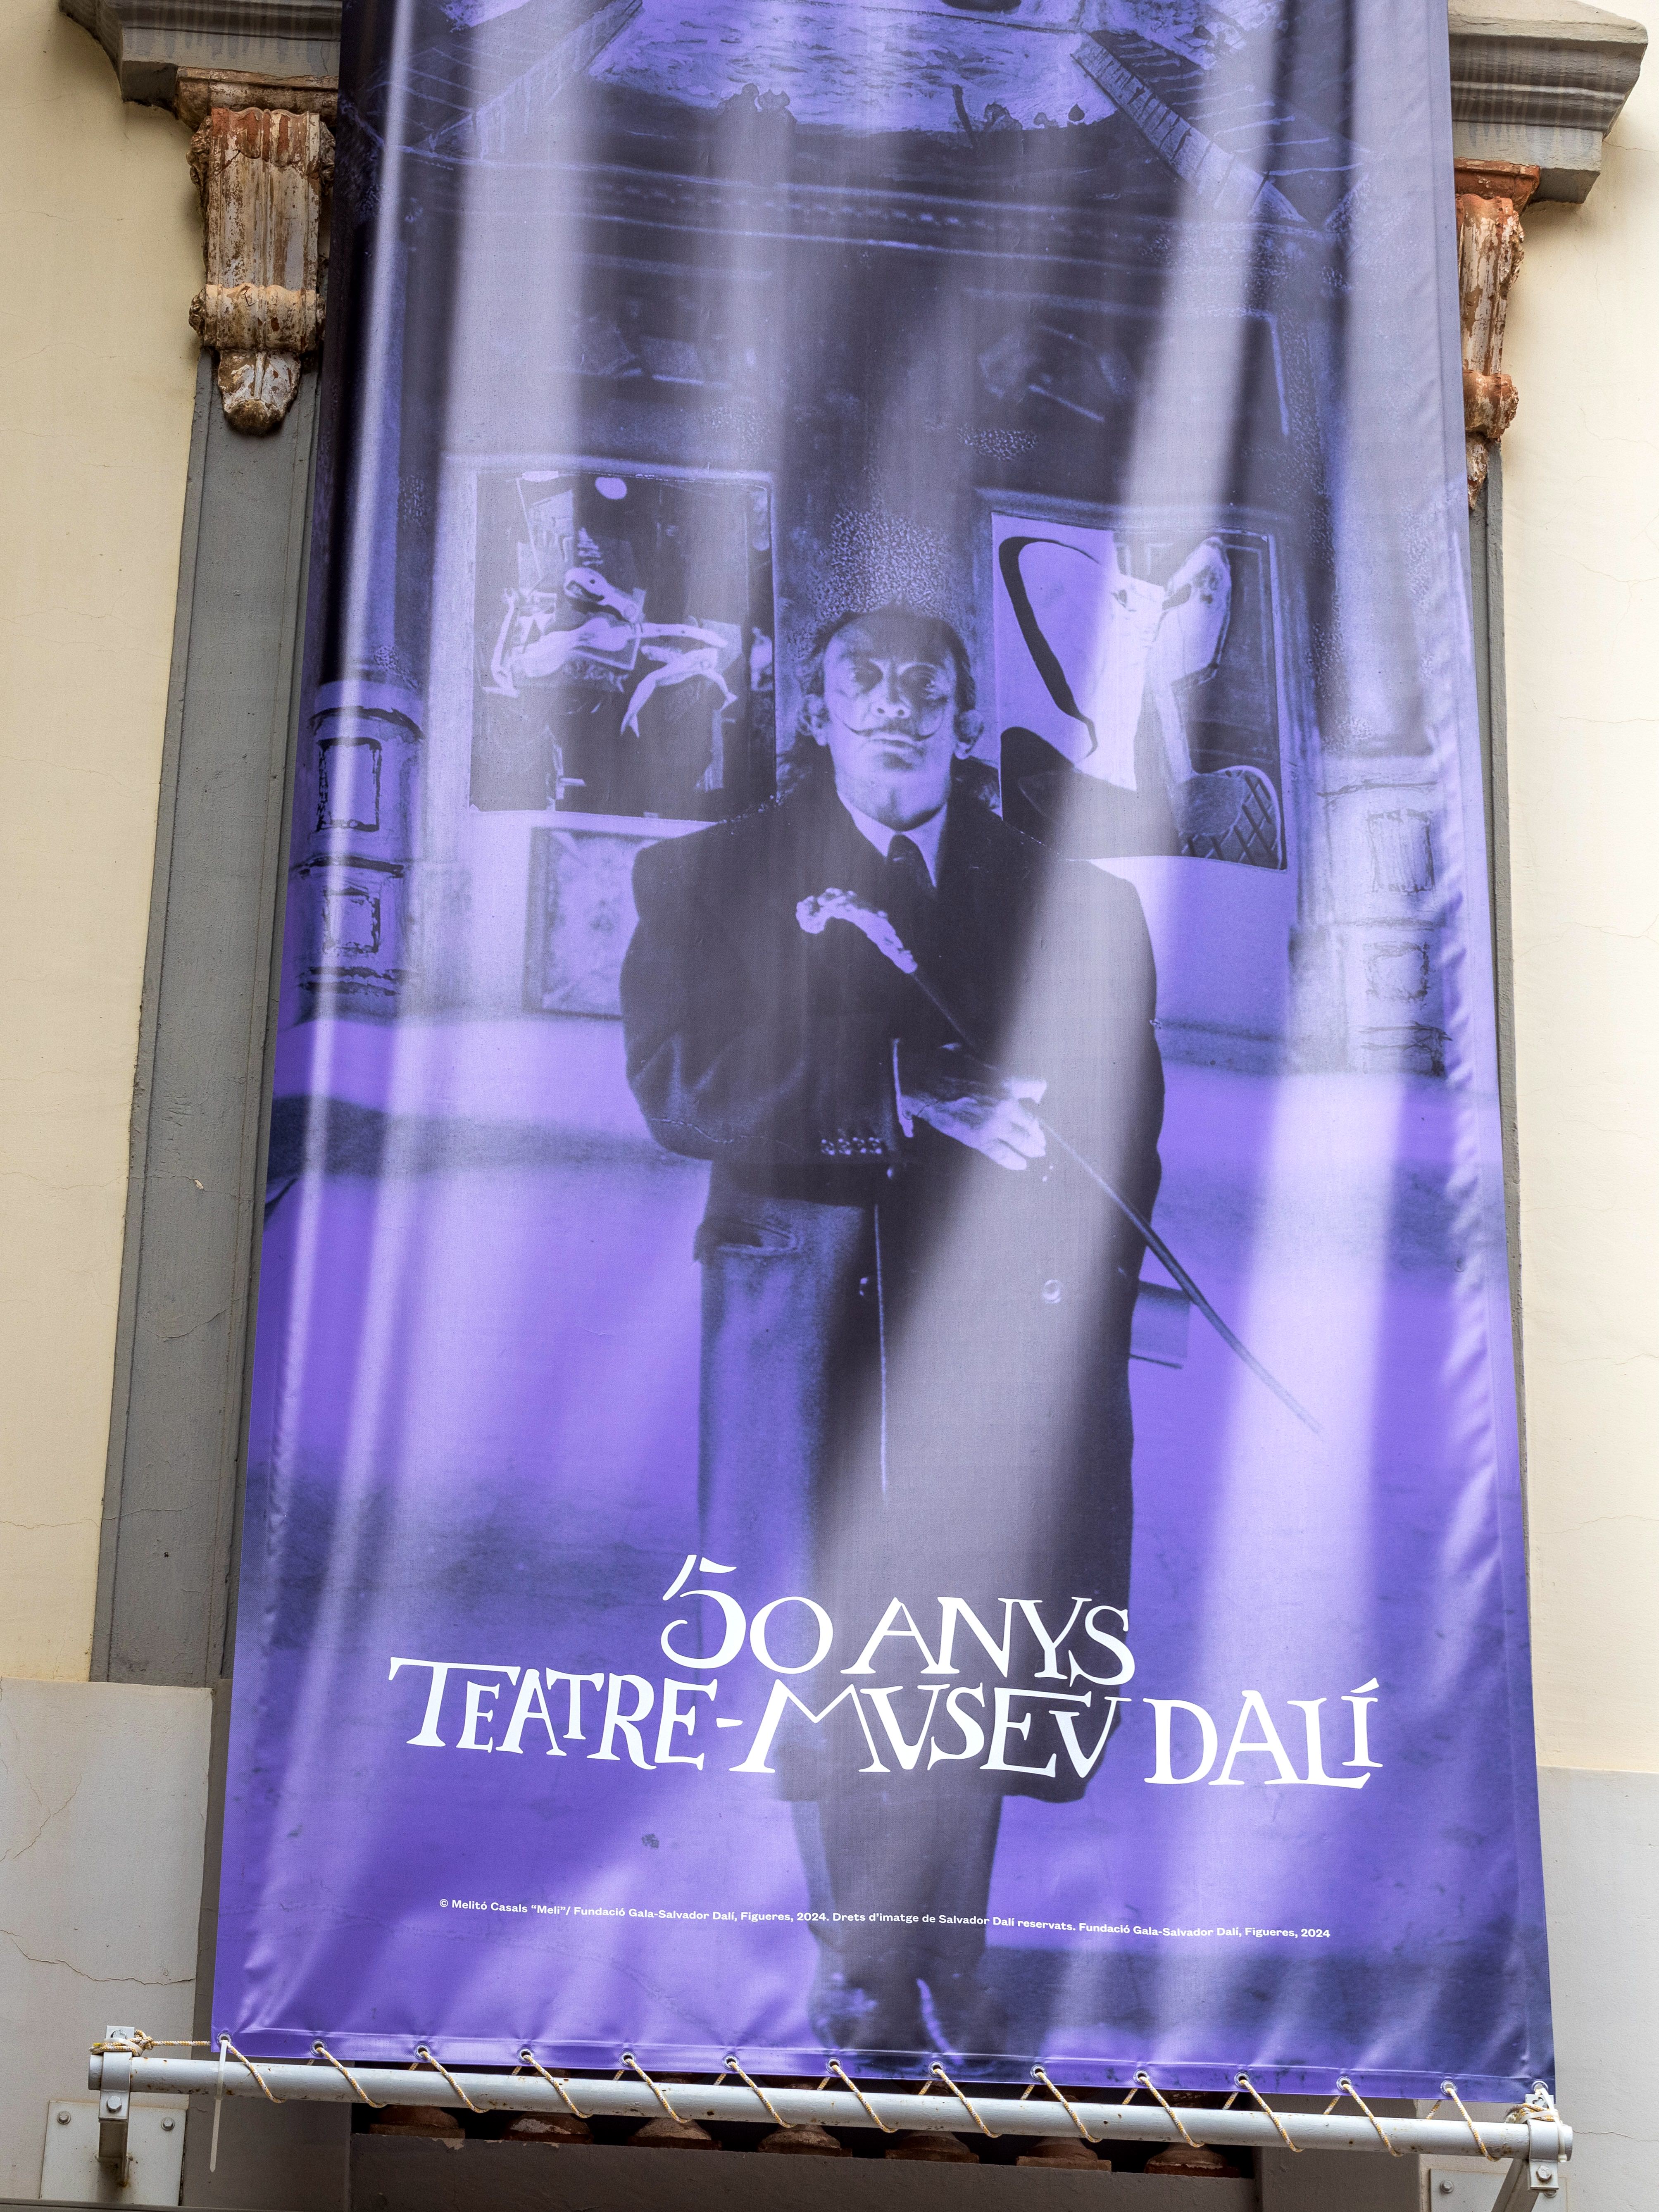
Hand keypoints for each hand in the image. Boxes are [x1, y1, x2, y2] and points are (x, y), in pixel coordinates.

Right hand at [898, 1042, 1046, 1170]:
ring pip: (1023, 1140)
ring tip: (1037, 1153)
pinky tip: (1021, 1165)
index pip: (1036, 1087)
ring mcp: (993, 1124)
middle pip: (1032, 1121)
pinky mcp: (978, 1139)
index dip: (1038, 1094)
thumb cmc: (944, 1064)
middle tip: (1041, 1139)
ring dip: (1032, 1148)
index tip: (1038, 1099)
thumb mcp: (976, 1056)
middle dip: (1038, 1132)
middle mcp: (1005, 1104)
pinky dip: (1013, 1161)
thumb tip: (994, 1070)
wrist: (922, 1083)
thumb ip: (991, 1067)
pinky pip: (1001, 1154)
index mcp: (1005, 1080)